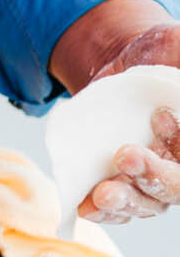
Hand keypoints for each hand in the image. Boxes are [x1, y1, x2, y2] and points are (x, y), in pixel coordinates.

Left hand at [74, 19, 179, 224]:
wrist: (126, 61)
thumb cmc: (163, 53)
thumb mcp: (176, 45)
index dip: (178, 146)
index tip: (160, 119)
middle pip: (176, 187)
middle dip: (153, 177)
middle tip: (125, 158)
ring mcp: (155, 180)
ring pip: (147, 203)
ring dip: (125, 201)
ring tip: (102, 195)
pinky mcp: (126, 184)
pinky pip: (120, 208)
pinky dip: (104, 211)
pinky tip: (86, 206)